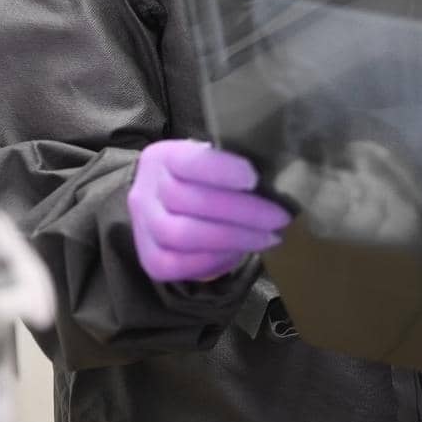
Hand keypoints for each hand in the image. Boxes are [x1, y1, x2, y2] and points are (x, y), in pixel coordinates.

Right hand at [128, 140, 290, 282]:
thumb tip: (273, 179)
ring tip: (268, 237)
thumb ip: (232, 165)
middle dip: (241, 212)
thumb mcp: (212, 159)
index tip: (254, 178)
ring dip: (233, 238)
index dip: (221, 170)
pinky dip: (214, 259)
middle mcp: (146, 191)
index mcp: (163, 158)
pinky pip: (177, 264)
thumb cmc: (203, 178)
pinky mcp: (149, 258)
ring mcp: (143, 227)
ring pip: (181, 235)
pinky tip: (241, 251)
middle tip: (278, 217)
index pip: (188, 161)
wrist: (166, 203)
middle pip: (188, 201)